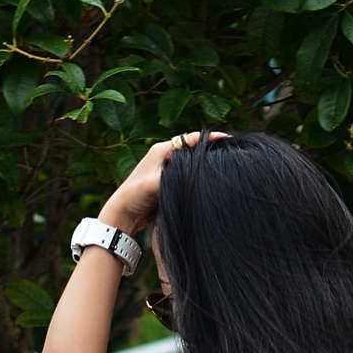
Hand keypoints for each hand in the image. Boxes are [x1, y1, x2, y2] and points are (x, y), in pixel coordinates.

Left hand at [97, 131, 227, 233]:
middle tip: (230, 154)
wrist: (122, 214)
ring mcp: (166, 170)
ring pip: (191, 163)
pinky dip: (198, 177)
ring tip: (224, 167)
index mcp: (162, 150)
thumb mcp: (153, 184)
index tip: (228, 139)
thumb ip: (174, 176)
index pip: (191, 139)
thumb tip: (195, 176)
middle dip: (210, 150)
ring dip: (205, 164)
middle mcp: (164, 156)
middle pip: (193, 149)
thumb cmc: (134, 196)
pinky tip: (208, 183)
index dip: (210, 138)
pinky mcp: (167, 183)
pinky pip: (187, 176)